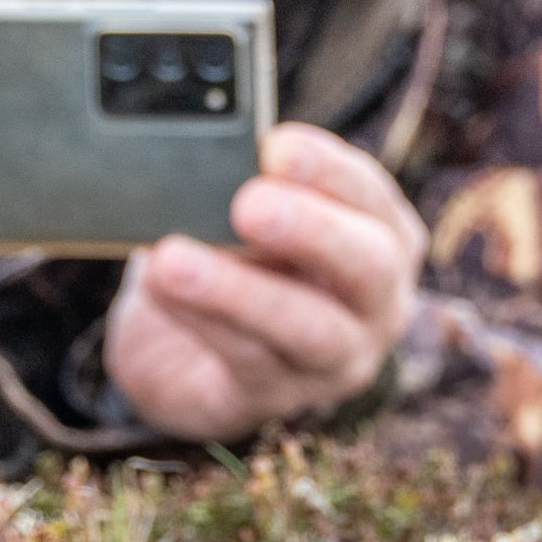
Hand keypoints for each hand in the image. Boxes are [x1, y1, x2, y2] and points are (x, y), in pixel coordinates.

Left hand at [103, 123, 425, 444]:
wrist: (181, 348)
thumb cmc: (232, 258)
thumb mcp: (245, 215)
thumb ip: (243, 187)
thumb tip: (210, 163)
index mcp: (380, 236)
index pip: (372, 196)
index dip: (328, 170)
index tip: (274, 145)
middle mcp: (377, 302)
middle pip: (368, 267)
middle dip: (310, 230)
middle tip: (249, 204)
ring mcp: (335, 360)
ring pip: (307, 328)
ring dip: (238, 291)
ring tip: (174, 260)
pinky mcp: (276, 397)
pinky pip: (246, 359)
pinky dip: (199, 319)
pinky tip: (161, 290)